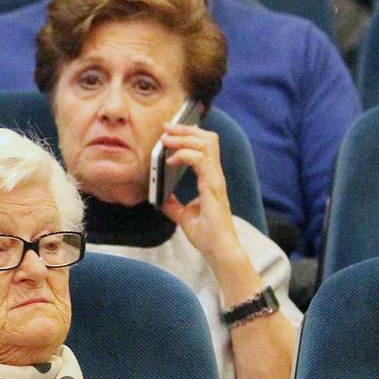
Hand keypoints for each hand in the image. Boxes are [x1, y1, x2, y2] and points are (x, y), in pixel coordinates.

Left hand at [160, 123, 262, 300]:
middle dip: (186, 130)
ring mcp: (216, 180)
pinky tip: (171, 160)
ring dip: (184, 137)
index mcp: (210, 179)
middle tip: (167, 128)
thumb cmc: (207, 235)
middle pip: (208, 139)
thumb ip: (173, 205)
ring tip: (166, 139)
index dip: (189, 135)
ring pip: (206, 144)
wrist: (218, 251)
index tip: (170, 132)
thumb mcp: (183, 216)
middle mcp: (215, 176)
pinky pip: (200, 160)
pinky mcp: (212, 187)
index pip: (205, 146)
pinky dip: (184, 154)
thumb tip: (160, 197)